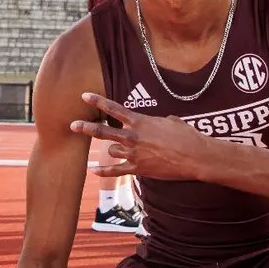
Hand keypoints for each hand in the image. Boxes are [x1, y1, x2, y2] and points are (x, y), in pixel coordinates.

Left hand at [70, 94, 209, 180]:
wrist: (195, 156)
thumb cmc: (186, 136)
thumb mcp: (170, 121)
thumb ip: (157, 121)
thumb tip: (156, 123)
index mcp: (140, 121)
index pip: (114, 108)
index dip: (97, 101)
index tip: (84, 96)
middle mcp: (133, 136)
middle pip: (102, 131)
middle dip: (86, 127)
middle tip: (73, 125)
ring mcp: (134, 154)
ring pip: (112, 151)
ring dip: (113, 149)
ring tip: (121, 149)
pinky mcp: (138, 169)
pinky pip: (115, 170)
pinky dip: (104, 171)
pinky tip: (94, 171)